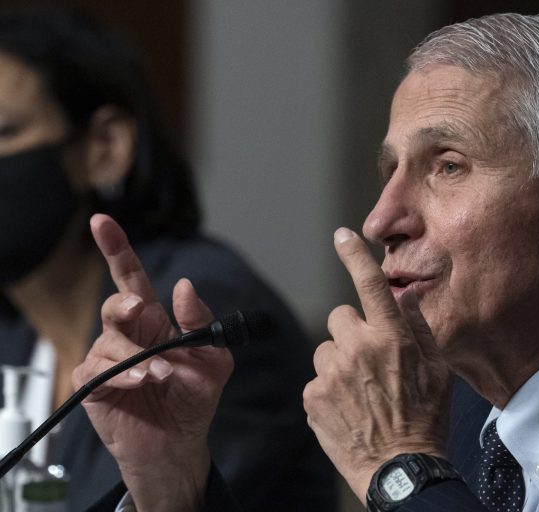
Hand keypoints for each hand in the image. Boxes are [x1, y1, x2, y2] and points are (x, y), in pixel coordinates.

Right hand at [72, 214, 232, 511]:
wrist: (179, 441)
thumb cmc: (194, 396)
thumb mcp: (213, 358)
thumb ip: (201, 322)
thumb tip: (185, 286)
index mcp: (155, 321)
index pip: (132, 278)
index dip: (117, 249)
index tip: (101, 221)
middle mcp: (129, 334)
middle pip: (116, 303)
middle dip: (124, 303)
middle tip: (139, 310)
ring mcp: (109, 358)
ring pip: (109, 339)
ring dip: (136, 356)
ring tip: (160, 376)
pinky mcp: (95, 385)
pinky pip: (99, 370)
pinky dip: (123, 375)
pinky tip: (143, 384)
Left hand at [303, 228, 452, 500]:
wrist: (401, 468)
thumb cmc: (426, 418)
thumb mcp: (437, 369)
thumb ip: (418, 327)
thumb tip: (402, 299)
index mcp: (390, 337)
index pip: (369, 284)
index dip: (354, 255)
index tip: (342, 236)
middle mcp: (357, 348)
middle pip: (339, 317)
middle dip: (352, 332)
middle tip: (369, 360)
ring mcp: (331, 374)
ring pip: (326, 350)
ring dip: (339, 362)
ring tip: (360, 391)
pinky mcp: (313, 396)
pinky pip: (317, 380)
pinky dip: (329, 390)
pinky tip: (348, 408)